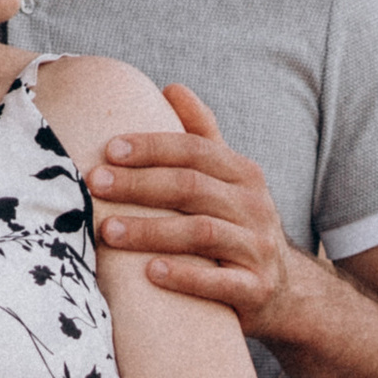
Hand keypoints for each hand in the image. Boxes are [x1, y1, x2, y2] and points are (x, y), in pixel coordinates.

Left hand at [84, 84, 309, 340]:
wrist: (283, 290)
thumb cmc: (238, 227)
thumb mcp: (229, 180)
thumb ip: (203, 137)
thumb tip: (172, 88)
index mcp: (244, 174)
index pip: (194, 150)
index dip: (152, 147)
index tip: (110, 150)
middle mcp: (255, 207)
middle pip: (192, 187)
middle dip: (139, 184)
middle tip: (94, 184)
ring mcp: (257, 248)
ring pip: (201, 232)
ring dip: (151, 231)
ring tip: (108, 231)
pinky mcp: (255, 289)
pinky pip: (219, 283)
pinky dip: (185, 277)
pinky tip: (150, 273)